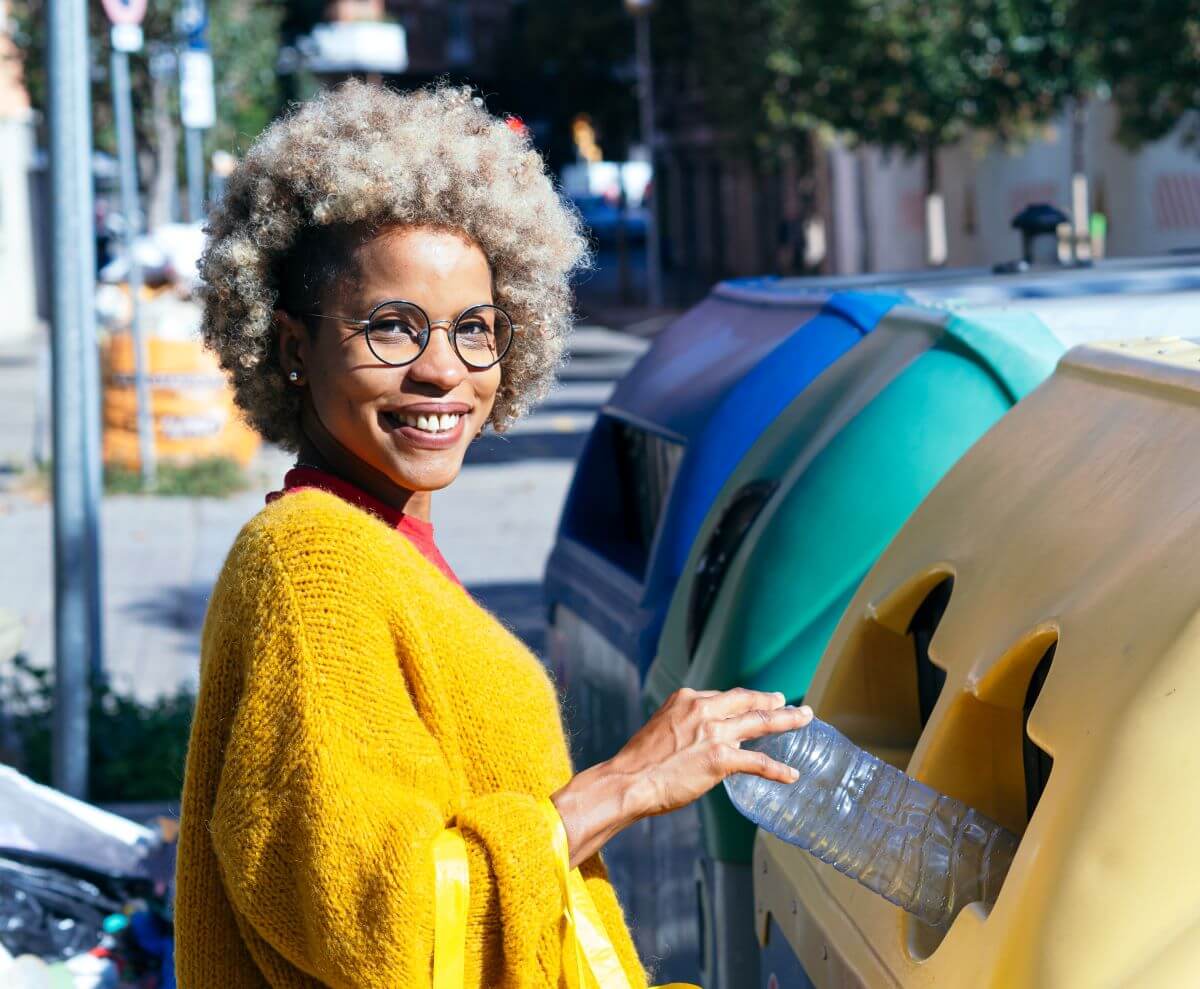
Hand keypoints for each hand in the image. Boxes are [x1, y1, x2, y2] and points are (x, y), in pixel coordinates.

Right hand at [551, 688, 812, 866]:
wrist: (628, 780)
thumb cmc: (639, 761)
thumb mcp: (661, 728)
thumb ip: (684, 726)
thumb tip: (700, 738)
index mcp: (687, 699)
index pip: (724, 697)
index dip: (744, 700)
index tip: (755, 701)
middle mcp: (703, 710)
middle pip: (747, 701)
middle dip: (771, 700)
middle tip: (788, 701)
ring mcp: (713, 733)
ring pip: (760, 722)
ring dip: (786, 720)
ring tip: (804, 719)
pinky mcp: (719, 759)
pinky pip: (757, 762)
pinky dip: (777, 769)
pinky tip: (791, 774)